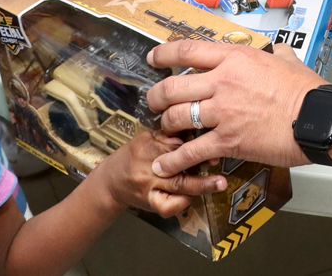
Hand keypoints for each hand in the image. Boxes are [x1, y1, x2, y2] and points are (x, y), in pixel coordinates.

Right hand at [98, 129, 228, 217]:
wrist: (111, 183)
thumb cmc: (133, 155)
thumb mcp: (147, 138)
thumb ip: (168, 134)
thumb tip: (195, 126)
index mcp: (147, 145)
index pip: (173, 141)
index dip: (193, 140)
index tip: (212, 135)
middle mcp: (149, 165)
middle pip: (177, 162)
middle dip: (200, 161)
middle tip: (219, 158)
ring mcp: (150, 186)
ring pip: (178, 186)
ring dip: (201, 185)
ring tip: (220, 183)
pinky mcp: (150, 204)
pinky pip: (169, 206)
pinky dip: (183, 203)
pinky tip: (195, 198)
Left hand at [145, 41, 323, 176]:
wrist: (317, 118)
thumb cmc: (307, 91)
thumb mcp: (289, 61)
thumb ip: (278, 55)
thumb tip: (279, 51)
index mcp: (234, 58)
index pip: (187, 50)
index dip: (164, 54)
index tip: (154, 58)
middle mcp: (221, 82)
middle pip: (172, 86)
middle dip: (156, 96)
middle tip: (154, 102)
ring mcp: (222, 112)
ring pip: (176, 117)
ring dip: (165, 125)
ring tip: (163, 130)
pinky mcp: (227, 141)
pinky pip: (191, 150)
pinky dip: (174, 160)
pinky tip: (163, 166)